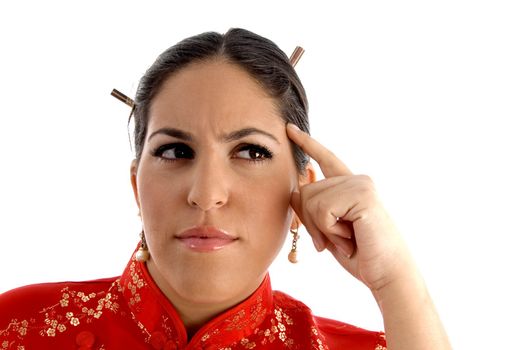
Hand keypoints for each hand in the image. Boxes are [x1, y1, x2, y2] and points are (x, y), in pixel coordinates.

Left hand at [287, 123, 413, 291]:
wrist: (387, 274)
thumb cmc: (359, 254)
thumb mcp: (327, 230)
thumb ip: (310, 210)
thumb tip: (294, 190)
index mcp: (349, 186)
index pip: (325, 159)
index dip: (307, 144)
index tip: (289, 129)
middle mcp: (356, 179)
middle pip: (305, 191)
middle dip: (311, 222)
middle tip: (336, 239)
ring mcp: (360, 184)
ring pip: (310, 200)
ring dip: (323, 229)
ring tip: (347, 238)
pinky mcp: (362, 194)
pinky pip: (323, 210)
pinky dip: (330, 230)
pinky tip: (350, 237)